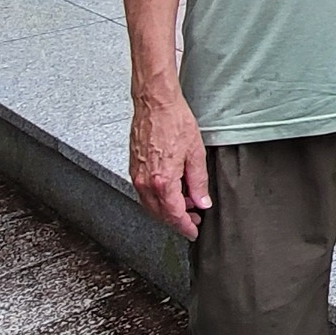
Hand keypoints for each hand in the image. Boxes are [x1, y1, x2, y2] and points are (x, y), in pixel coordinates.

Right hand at [129, 93, 212, 239]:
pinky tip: (172, 191)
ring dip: (167, 209)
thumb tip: (202, 201)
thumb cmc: (174, 121)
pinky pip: (144, 192)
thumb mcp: (195, 153)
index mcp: (162, 180)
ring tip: (186, 204)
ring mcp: (137, 175)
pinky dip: (158, 197)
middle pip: (160, 213)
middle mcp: (145, 181)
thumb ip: (199, 182)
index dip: (185, 226)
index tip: (193, 231)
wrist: (155, 103)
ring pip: (151, 204)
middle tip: (193, 219)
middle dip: (177, 220)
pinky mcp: (133, 168)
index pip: (174, 214)